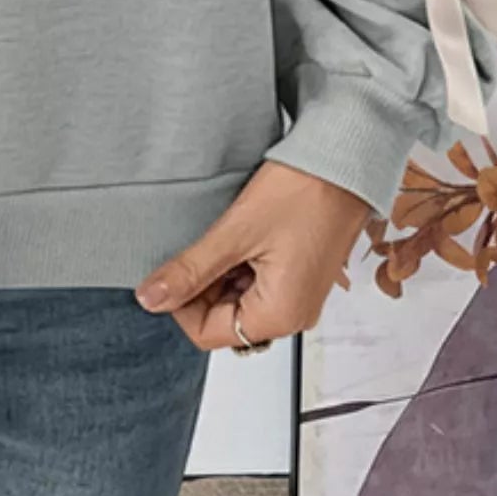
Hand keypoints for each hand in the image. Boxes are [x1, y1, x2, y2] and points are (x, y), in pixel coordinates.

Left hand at [132, 161, 372, 349]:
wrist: (345, 161)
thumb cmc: (303, 192)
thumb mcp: (235, 232)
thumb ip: (191, 270)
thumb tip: (151, 299)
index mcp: (280, 316)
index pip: (208, 334)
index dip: (181, 304)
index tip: (172, 267)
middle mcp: (294, 315)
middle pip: (224, 319)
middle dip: (202, 286)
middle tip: (199, 243)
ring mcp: (299, 295)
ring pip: (238, 299)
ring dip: (220, 271)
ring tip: (224, 233)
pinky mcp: (300, 275)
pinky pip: (257, 282)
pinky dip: (239, 262)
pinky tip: (239, 231)